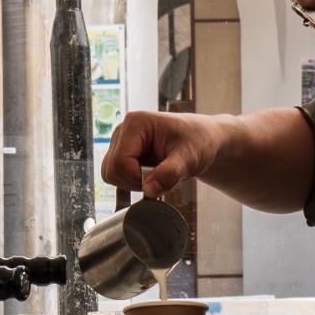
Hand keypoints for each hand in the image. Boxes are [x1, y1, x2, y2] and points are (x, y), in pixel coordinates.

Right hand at [100, 112, 226, 198]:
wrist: (203, 139)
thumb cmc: (198, 141)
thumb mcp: (189, 158)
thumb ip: (169, 174)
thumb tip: (149, 190)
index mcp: (135, 123)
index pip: (119, 162)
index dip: (137, 178)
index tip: (160, 178)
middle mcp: (123, 130)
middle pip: (111, 170)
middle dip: (135, 182)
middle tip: (160, 177)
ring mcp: (121, 141)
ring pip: (112, 174)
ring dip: (133, 183)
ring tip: (157, 174)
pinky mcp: (123, 152)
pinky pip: (117, 175)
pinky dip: (133, 181)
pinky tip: (151, 175)